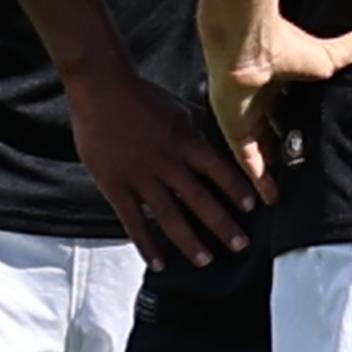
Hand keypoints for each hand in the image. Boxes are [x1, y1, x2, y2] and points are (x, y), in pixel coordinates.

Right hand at [62, 61, 252, 265]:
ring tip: (206, 260)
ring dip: (190, 242)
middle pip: (200, 201)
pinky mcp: (116, 186)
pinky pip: (134, 222)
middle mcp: (167, 163)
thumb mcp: (177, 109)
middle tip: (240, 245)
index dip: (237, 191)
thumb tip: (215, 147)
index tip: (252, 209)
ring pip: (170, 217)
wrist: (100, 88)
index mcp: (185, 142)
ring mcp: (140, 177)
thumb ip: (194, 133)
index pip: (219, 171)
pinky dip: (147, 245)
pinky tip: (159, 263)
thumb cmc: (140, 96)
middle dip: (223, 226)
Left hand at [201, 5, 351, 190]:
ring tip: (294, 191)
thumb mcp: (329, 57)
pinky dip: (258, 178)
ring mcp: (247, 114)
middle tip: (312, 169)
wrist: (246, 46)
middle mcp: (264, 97)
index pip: (298, 105)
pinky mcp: (234, 128)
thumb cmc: (285, 47)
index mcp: (285, 79)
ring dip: (277, 166)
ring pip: (264, 146)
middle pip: (280, 127)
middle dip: (294, 145)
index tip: (325, 139)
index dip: (309, 122)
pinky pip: (246, 159)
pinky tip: (271, 198)